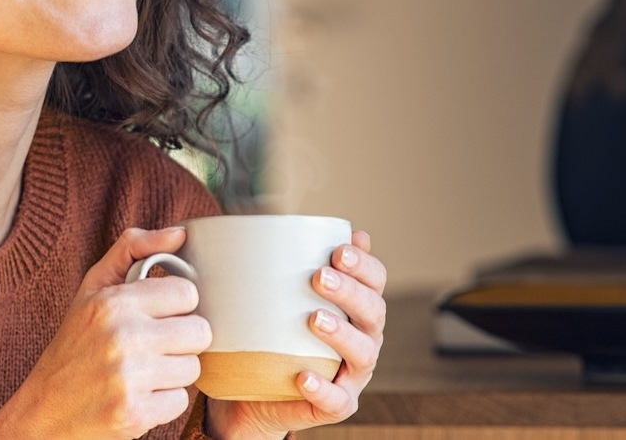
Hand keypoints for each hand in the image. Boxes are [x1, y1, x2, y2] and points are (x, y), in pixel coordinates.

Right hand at [0, 227, 211, 439]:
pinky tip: (138, 395)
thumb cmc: (74, 345)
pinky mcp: (135, 414)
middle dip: (180, 341)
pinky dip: (163, 402)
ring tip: (143, 372)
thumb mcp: (92, 289)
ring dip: (172, 372)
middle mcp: (122, 337)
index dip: (175, 306)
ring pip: (193, 368)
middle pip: (199, 331)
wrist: (45, 409)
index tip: (156, 316)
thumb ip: (132, 250)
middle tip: (152, 347)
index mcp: (113, 302)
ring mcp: (129, 378)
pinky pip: (181, 401)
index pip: (187, 293)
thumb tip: (180, 233)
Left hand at [204, 231, 388, 439]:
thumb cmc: (268, 336)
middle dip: (352, 292)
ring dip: (342, 334)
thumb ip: (283, 264)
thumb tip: (275, 219)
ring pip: (364, 354)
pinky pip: (337, 400)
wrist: (250, 394)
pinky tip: (303, 376)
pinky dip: (323, 388)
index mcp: (355, 309)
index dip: (364, 265)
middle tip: (320, 277)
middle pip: (374, 312)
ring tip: (314, 319)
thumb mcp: (274, 298)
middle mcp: (362, 339)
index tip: (338, 250)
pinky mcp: (336, 405)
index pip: (375, 281)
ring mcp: (352, 374)